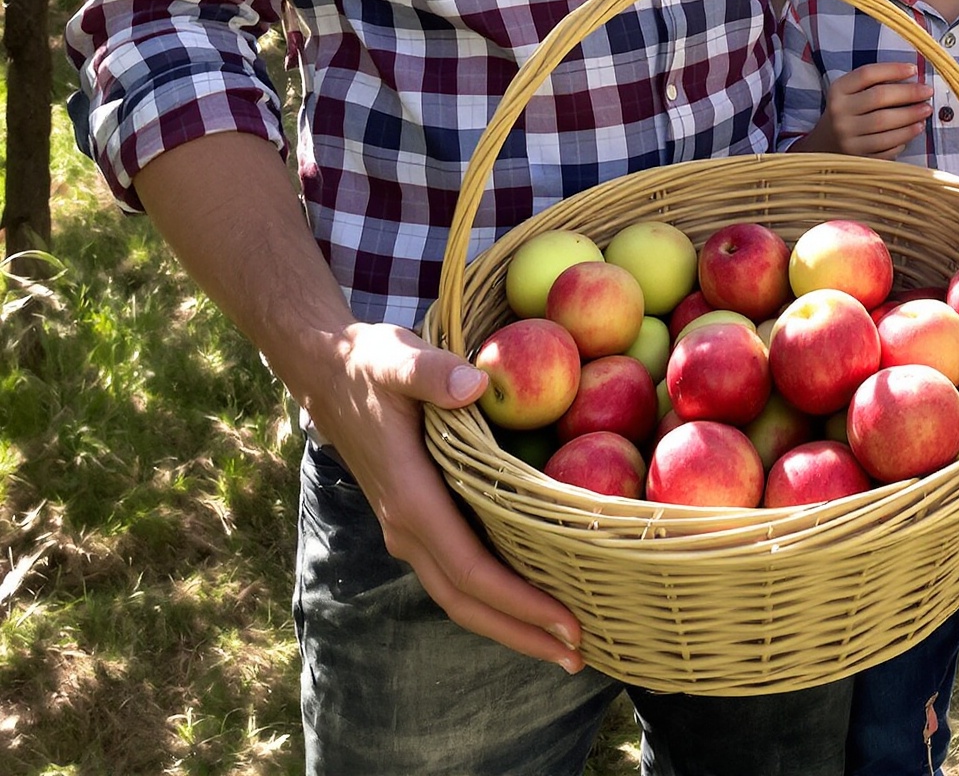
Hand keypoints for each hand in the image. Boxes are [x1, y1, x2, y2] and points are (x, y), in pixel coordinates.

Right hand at [317, 321, 584, 669]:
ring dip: (508, 621)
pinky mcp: (415, 518)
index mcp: (411, 498)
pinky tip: (526, 593)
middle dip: (522, 632)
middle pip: (468, 601)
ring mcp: (408, 528)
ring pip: (460, 593)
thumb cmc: (369, 363)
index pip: (472, 569)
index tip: (568, 623)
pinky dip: (493, 594)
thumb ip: (433, 372)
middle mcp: (408, 527)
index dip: (520, 602)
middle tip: (579, 656)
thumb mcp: (398, 358)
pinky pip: (457, 571)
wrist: (325, 372)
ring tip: (561, 641)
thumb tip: (477, 384)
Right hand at [818, 61, 931, 157]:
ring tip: (925, 112)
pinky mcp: (857, 157)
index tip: (914, 69)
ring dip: (910, 118)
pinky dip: (902, 139)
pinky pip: (885, 147)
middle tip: (927, 92)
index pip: (867, 74)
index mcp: (838, 90)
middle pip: (879, 98)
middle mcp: (840, 112)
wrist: (825, 144)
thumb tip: (913, 77)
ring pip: (884, 125)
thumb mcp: (851, 92)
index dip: (893, 69)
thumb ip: (876, 82)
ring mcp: (848, 137)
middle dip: (908, 94)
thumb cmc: (848, 111)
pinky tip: (914, 130)